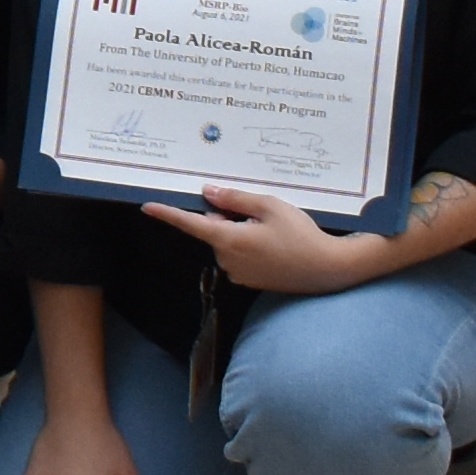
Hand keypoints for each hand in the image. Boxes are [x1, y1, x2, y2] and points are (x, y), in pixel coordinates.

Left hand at [142, 182, 376, 295]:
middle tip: (259, 212)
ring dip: (241, 231)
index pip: (190, 224)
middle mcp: (227, 259)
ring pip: (228, 242)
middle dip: (228, 216)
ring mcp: (238, 273)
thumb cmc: (300, 235)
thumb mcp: (269, 207)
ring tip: (274, 230)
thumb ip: (235, 199)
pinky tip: (275, 243)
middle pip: (214, 230)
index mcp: (228, 239)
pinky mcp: (250, 280)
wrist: (327, 269)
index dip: (168, 214)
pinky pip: (240, 256)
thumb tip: (208, 194)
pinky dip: (250, 245)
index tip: (148, 207)